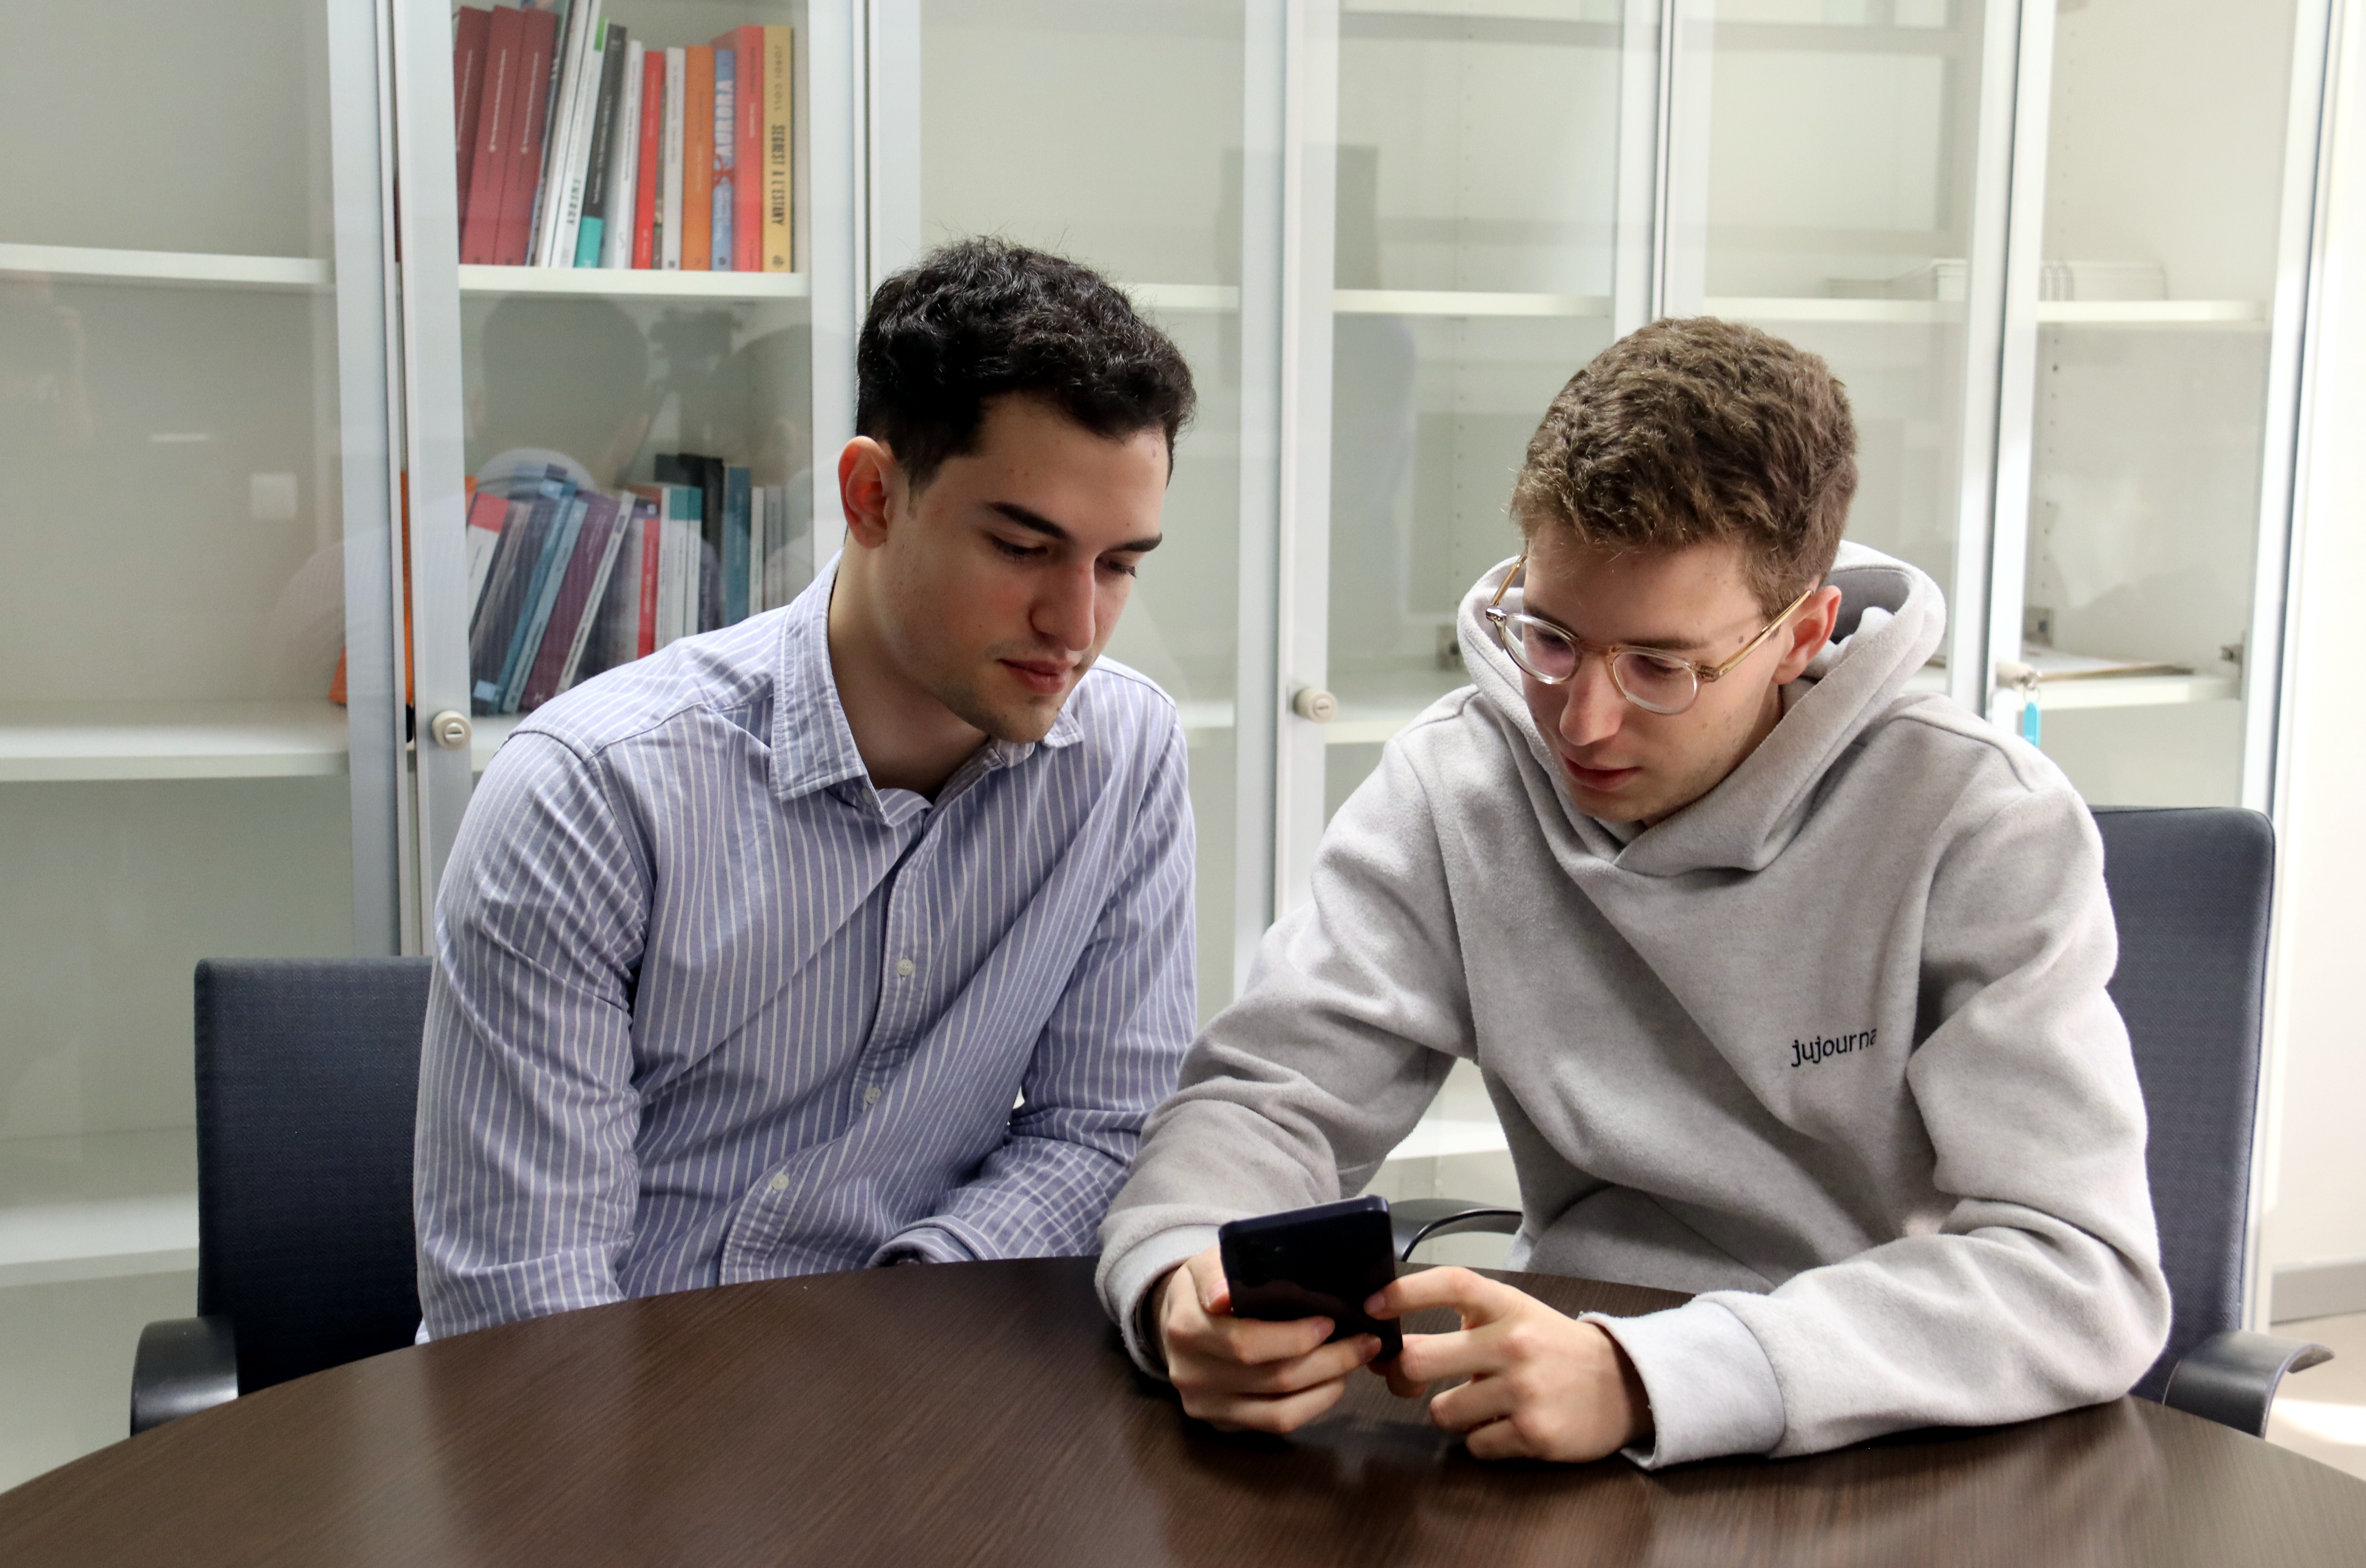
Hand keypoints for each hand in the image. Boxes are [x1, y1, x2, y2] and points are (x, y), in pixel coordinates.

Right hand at [1153, 1244, 1386, 1433]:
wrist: (1179, 1321)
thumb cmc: (1208, 1286)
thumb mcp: (1207, 1263)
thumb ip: (1217, 1272)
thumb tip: (1223, 1295)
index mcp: (1186, 1328)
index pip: (1247, 1343)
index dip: (1294, 1337)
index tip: (1331, 1320)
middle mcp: (1190, 1374)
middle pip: (1272, 1378)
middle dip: (1329, 1360)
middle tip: (1365, 1340)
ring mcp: (1205, 1405)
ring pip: (1279, 1410)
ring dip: (1328, 1384)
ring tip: (1356, 1359)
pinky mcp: (1222, 1425)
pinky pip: (1275, 1425)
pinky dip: (1313, 1405)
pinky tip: (1333, 1383)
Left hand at [1366, 1267, 1651, 1461]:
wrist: (1625, 1385)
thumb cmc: (1553, 1347)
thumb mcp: (1516, 1315)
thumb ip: (1465, 1323)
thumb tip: (1396, 1343)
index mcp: (1508, 1305)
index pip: (1450, 1283)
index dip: (1404, 1292)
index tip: (1372, 1305)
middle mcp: (1514, 1343)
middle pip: (1420, 1360)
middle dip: (1401, 1374)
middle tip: (1404, 1379)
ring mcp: (1524, 1391)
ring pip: (1441, 1412)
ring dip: (1451, 1411)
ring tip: (1480, 1402)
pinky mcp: (1533, 1434)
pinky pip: (1473, 1445)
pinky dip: (1482, 1438)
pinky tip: (1507, 1423)